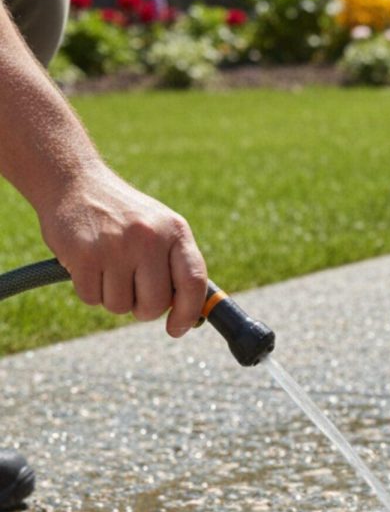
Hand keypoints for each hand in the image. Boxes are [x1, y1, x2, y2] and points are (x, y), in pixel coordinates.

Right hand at [36, 164, 207, 337]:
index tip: (177, 328)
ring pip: (121, 306)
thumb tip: (194, 317)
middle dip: (143, 309)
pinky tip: (89, 266)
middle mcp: (148, 238)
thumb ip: (179, 268)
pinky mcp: (84, 254)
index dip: (188, 313)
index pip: (193, 282)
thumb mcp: (162, 230)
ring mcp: (115, 246)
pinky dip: (90, 291)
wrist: (74, 182)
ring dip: (113, 298)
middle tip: (133, 292)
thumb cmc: (126, 217)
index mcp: (176, 231)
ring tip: (109, 269)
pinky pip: (92, 299)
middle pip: (155, 304)